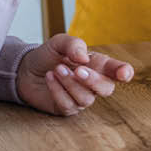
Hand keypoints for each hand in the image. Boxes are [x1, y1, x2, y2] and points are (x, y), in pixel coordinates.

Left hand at [17, 34, 133, 116]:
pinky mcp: (67, 108)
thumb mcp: (59, 42)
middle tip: (77, 70)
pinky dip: (58, 90)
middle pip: (107, 89)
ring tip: (57, 69)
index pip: (117, 70)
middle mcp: (93, 83)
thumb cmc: (48, 55)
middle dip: (93, 80)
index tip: (124, 73)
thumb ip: (74, 44)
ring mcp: (81, 97)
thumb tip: (84, 57)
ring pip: (86, 98)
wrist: (26, 70)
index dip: (124, 72)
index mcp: (98, 65)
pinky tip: (50, 78)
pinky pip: (68, 105)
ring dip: (70, 83)